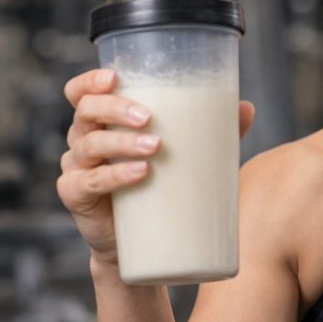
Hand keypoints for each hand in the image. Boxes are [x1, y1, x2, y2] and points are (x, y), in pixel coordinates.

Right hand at [56, 68, 255, 263]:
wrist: (142, 244)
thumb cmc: (161, 186)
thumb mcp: (185, 154)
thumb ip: (212, 130)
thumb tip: (246, 108)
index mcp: (103, 122)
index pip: (82, 93)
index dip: (90, 81)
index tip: (115, 77)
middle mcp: (84, 140)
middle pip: (86, 111)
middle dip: (116, 109)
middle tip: (149, 117)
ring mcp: (78, 169)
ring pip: (90, 144)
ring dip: (123, 142)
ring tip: (156, 147)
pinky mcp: (77, 198)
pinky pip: (89, 182)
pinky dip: (115, 175)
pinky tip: (140, 173)